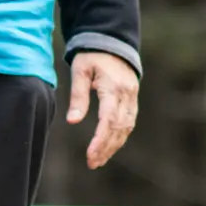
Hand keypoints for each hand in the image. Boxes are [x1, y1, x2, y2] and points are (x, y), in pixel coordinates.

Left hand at [66, 50, 138, 168]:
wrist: (112, 42)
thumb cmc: (92, 56)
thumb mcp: (80, 72)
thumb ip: (78, 97)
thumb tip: (72, 121)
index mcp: (113, 87)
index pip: (108, 120)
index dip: (100, 140)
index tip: (90, 155)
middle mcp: (126, 94)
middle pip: (119, 128)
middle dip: (106, 148)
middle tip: (92, 163)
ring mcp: (132, 97)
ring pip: (126, 127)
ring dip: (114, 146)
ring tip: (98, 160)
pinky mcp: (132, 99)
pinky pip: (129, 122)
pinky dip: (119, 136)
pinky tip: (109, 147)